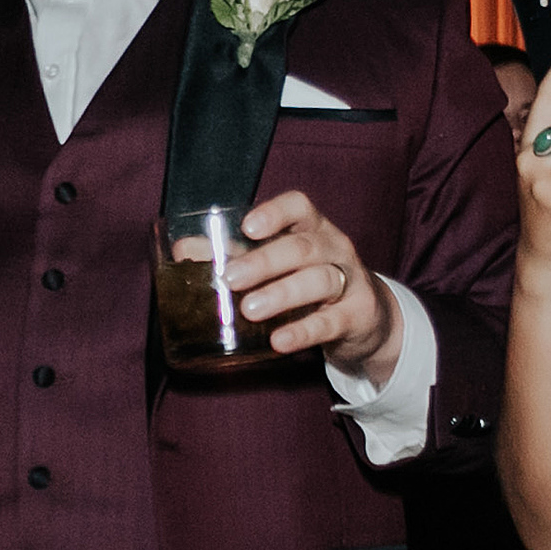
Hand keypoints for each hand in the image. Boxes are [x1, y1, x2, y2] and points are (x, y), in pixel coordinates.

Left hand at [230, 193, 403, 375]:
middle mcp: (333, 248)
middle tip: (231, 278)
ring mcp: (349, 281)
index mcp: (312, 228)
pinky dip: (303, 331)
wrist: (365, 317)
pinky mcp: (357, 315)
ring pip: (319, 280)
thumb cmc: (309, 281)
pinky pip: (330, 322)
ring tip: (250, 310)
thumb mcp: (278, 265)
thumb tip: (185, 250)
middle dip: (264, 262)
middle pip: (302, 248)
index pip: (298, 207)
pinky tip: (279, 341)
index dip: (274, 213)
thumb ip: (235, 256)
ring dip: (282, 294)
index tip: (247, 227)